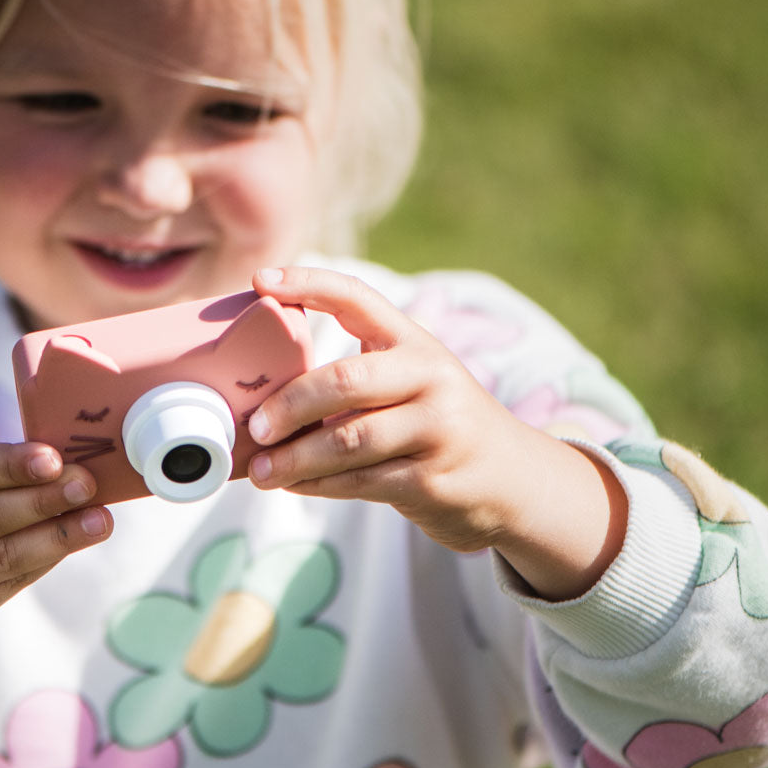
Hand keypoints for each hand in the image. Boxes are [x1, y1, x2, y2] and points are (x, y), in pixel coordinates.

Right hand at [0, 441, 111, 704]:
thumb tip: (62, 466)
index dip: (8, 465)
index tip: (53, 459)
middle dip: (43, 501)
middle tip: (88, 485)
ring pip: (0, 560)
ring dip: (58, 539)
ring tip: (99, 521)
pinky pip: (6, 588)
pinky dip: (42, 562)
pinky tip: (70, 544)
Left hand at [247, 266, 624, 599]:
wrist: (512, 479)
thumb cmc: (436, 424)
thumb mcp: (410, 383)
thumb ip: (355, 379)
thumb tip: (262, 393)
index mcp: (414, 342)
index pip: (358, 297)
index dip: (308, 284)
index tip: (260, 281)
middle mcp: (431, 377)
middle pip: (345, 380)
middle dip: (291, 404)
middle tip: (255, 425)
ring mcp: (437, 429)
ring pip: (349, 440)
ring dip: (295, 458)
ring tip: (260, 471)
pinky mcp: (433, 479)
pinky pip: (361, 481)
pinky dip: (318, 485)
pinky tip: (294, 486)